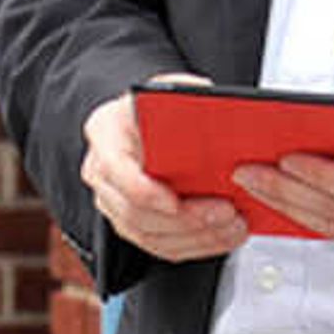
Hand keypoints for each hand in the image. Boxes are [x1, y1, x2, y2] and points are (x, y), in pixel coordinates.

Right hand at [81, 78, 249, 263]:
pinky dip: (194, 245)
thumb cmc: (154, 105)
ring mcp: (113, 202)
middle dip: (185, 219)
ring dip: (195, 237)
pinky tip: (223, 237)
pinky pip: (160, 245)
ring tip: (232, 226)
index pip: (116, 170)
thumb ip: (186, 96)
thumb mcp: (170, 88)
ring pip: (149, 235)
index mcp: (105, 133)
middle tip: (224, 212)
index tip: (176, 202)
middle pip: (135, 211)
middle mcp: (101, 172)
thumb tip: (211, 107)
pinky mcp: (131, 223)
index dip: (146, 192)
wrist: (140, 121)